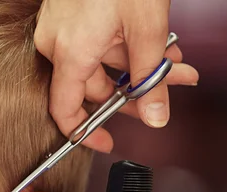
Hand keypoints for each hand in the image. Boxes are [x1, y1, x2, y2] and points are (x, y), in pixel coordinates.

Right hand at [34, 0, 199, 152]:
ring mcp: (58, 29)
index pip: (64, 109)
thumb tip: (155, 115)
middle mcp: (55, 44)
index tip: (103, 141)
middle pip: (94, 84)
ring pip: (98, 61)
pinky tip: (147, 42)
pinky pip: (92, 43)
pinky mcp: (65, 17)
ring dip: (134, 64)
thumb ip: (151, 78)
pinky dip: (120, 47)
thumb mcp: (146, 28)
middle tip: (171, 84)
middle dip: (135, 88)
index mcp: (69, 53)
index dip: (84, 132)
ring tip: (170, 58)